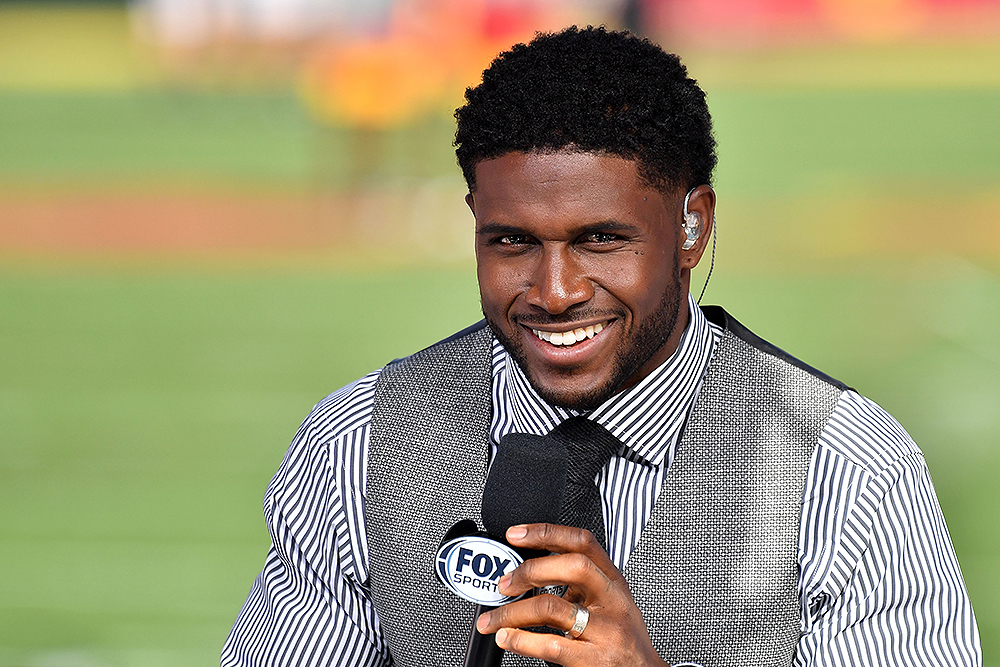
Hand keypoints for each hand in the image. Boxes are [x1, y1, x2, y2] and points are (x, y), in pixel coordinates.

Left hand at [475, 523, 669, 666]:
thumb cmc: (623, 638)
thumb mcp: (609, 600)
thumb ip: (579, 583)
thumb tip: (529, 571)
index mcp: (613, 580)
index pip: (582, 542)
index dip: (546, 533)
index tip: (516, 534)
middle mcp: (612, 601)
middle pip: (572, 566)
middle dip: (530, 570)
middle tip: (504, 584)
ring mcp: (604, 631)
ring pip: (552, 608)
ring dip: (512, 613)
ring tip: (493, 620)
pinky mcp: (593, 660)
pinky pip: (552, 644)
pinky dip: (521, 640)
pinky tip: (507, 638)